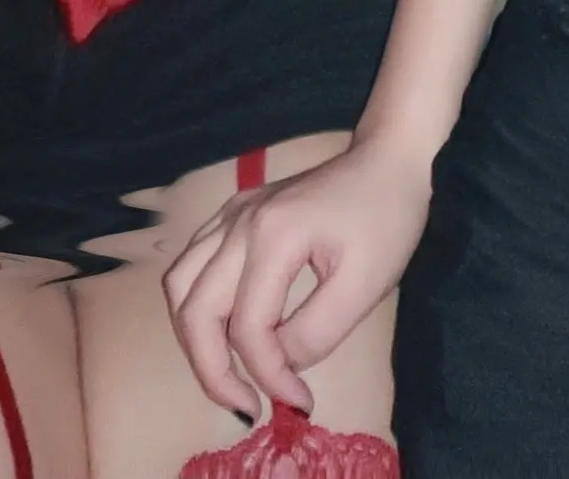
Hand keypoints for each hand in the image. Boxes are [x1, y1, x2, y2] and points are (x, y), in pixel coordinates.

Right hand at [164, 135, 433, 417]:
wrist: (388, 161)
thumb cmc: (385, 221)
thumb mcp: (364, 286)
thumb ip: (315, 333)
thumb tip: (280, 368)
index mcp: (273, 236)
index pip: (249, 328)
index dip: (269, 377)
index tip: (301, 405)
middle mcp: (239, 222)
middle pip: (194, 310)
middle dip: (212, 372)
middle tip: (248, 407)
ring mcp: (231, 214)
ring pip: (180, 285)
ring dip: (195, 340)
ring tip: (230, 375)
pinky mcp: (234, 213)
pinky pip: (193, 266)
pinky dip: (197, 307)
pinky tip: (227, 330)